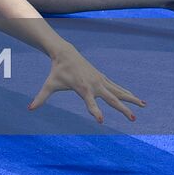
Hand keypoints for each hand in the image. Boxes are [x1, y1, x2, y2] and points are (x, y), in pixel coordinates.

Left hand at [29, 48, 145, 122]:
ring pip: (119, 91)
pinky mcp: (103, 78)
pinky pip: (117, 87)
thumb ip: (41, 97)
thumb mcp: (49, 85)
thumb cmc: (57, 71)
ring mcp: (101, 81)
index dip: (95, 111)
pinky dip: (127, 93)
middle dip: (122, 109)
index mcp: (83, 88)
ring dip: (131, 99)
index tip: (101, 121)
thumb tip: (29, 108)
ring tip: (144, 106)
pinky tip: (137, 99)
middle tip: (133, 119)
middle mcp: (95, 85)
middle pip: (111, 99)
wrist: (66, 53)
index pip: (90, 103)